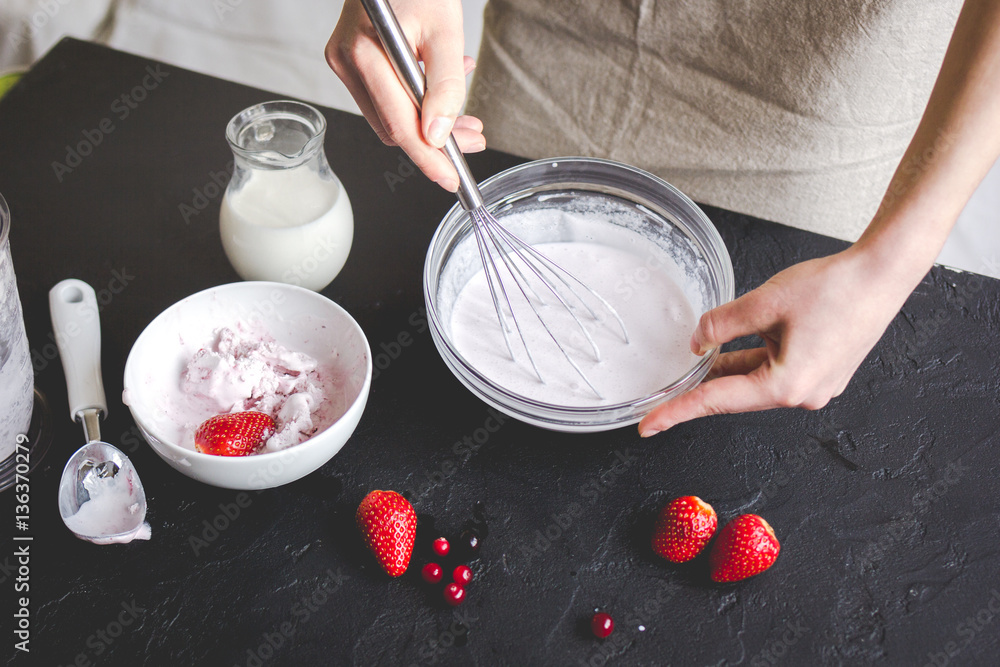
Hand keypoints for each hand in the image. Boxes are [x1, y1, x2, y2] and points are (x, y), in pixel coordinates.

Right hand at [325, 0, 484, 192]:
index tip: (450, 178)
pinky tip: (439, 91)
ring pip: (390, 115)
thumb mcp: (445, 31)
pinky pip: (385, 97)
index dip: (428, 157)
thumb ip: (444, 87)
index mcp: (365, 53)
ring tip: (464, 114)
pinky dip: (415, 102)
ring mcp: (345, 62)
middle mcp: (347, 60)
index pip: (398, 125)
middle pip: (393, 126)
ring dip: (429, 121)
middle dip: (436, 140)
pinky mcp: (350, 61)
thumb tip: (439, 135)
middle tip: (473, 138)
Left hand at [638, 247, 917, 435]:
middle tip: (662, 395)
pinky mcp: (821, 373)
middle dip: (700, 388)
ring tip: (697, 359)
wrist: (882, 275)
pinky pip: (774, 373)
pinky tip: (730, 350)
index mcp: (786, 386)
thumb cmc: (835, 288)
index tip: (648, 425)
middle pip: (735, 395)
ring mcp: (815, 387)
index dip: (677, 411)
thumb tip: (697, 341)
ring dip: (727, 371)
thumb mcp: (765, 302)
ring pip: (754, 382)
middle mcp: (802, 395)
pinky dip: (750, 362)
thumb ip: (722, 324)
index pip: (716, 400)